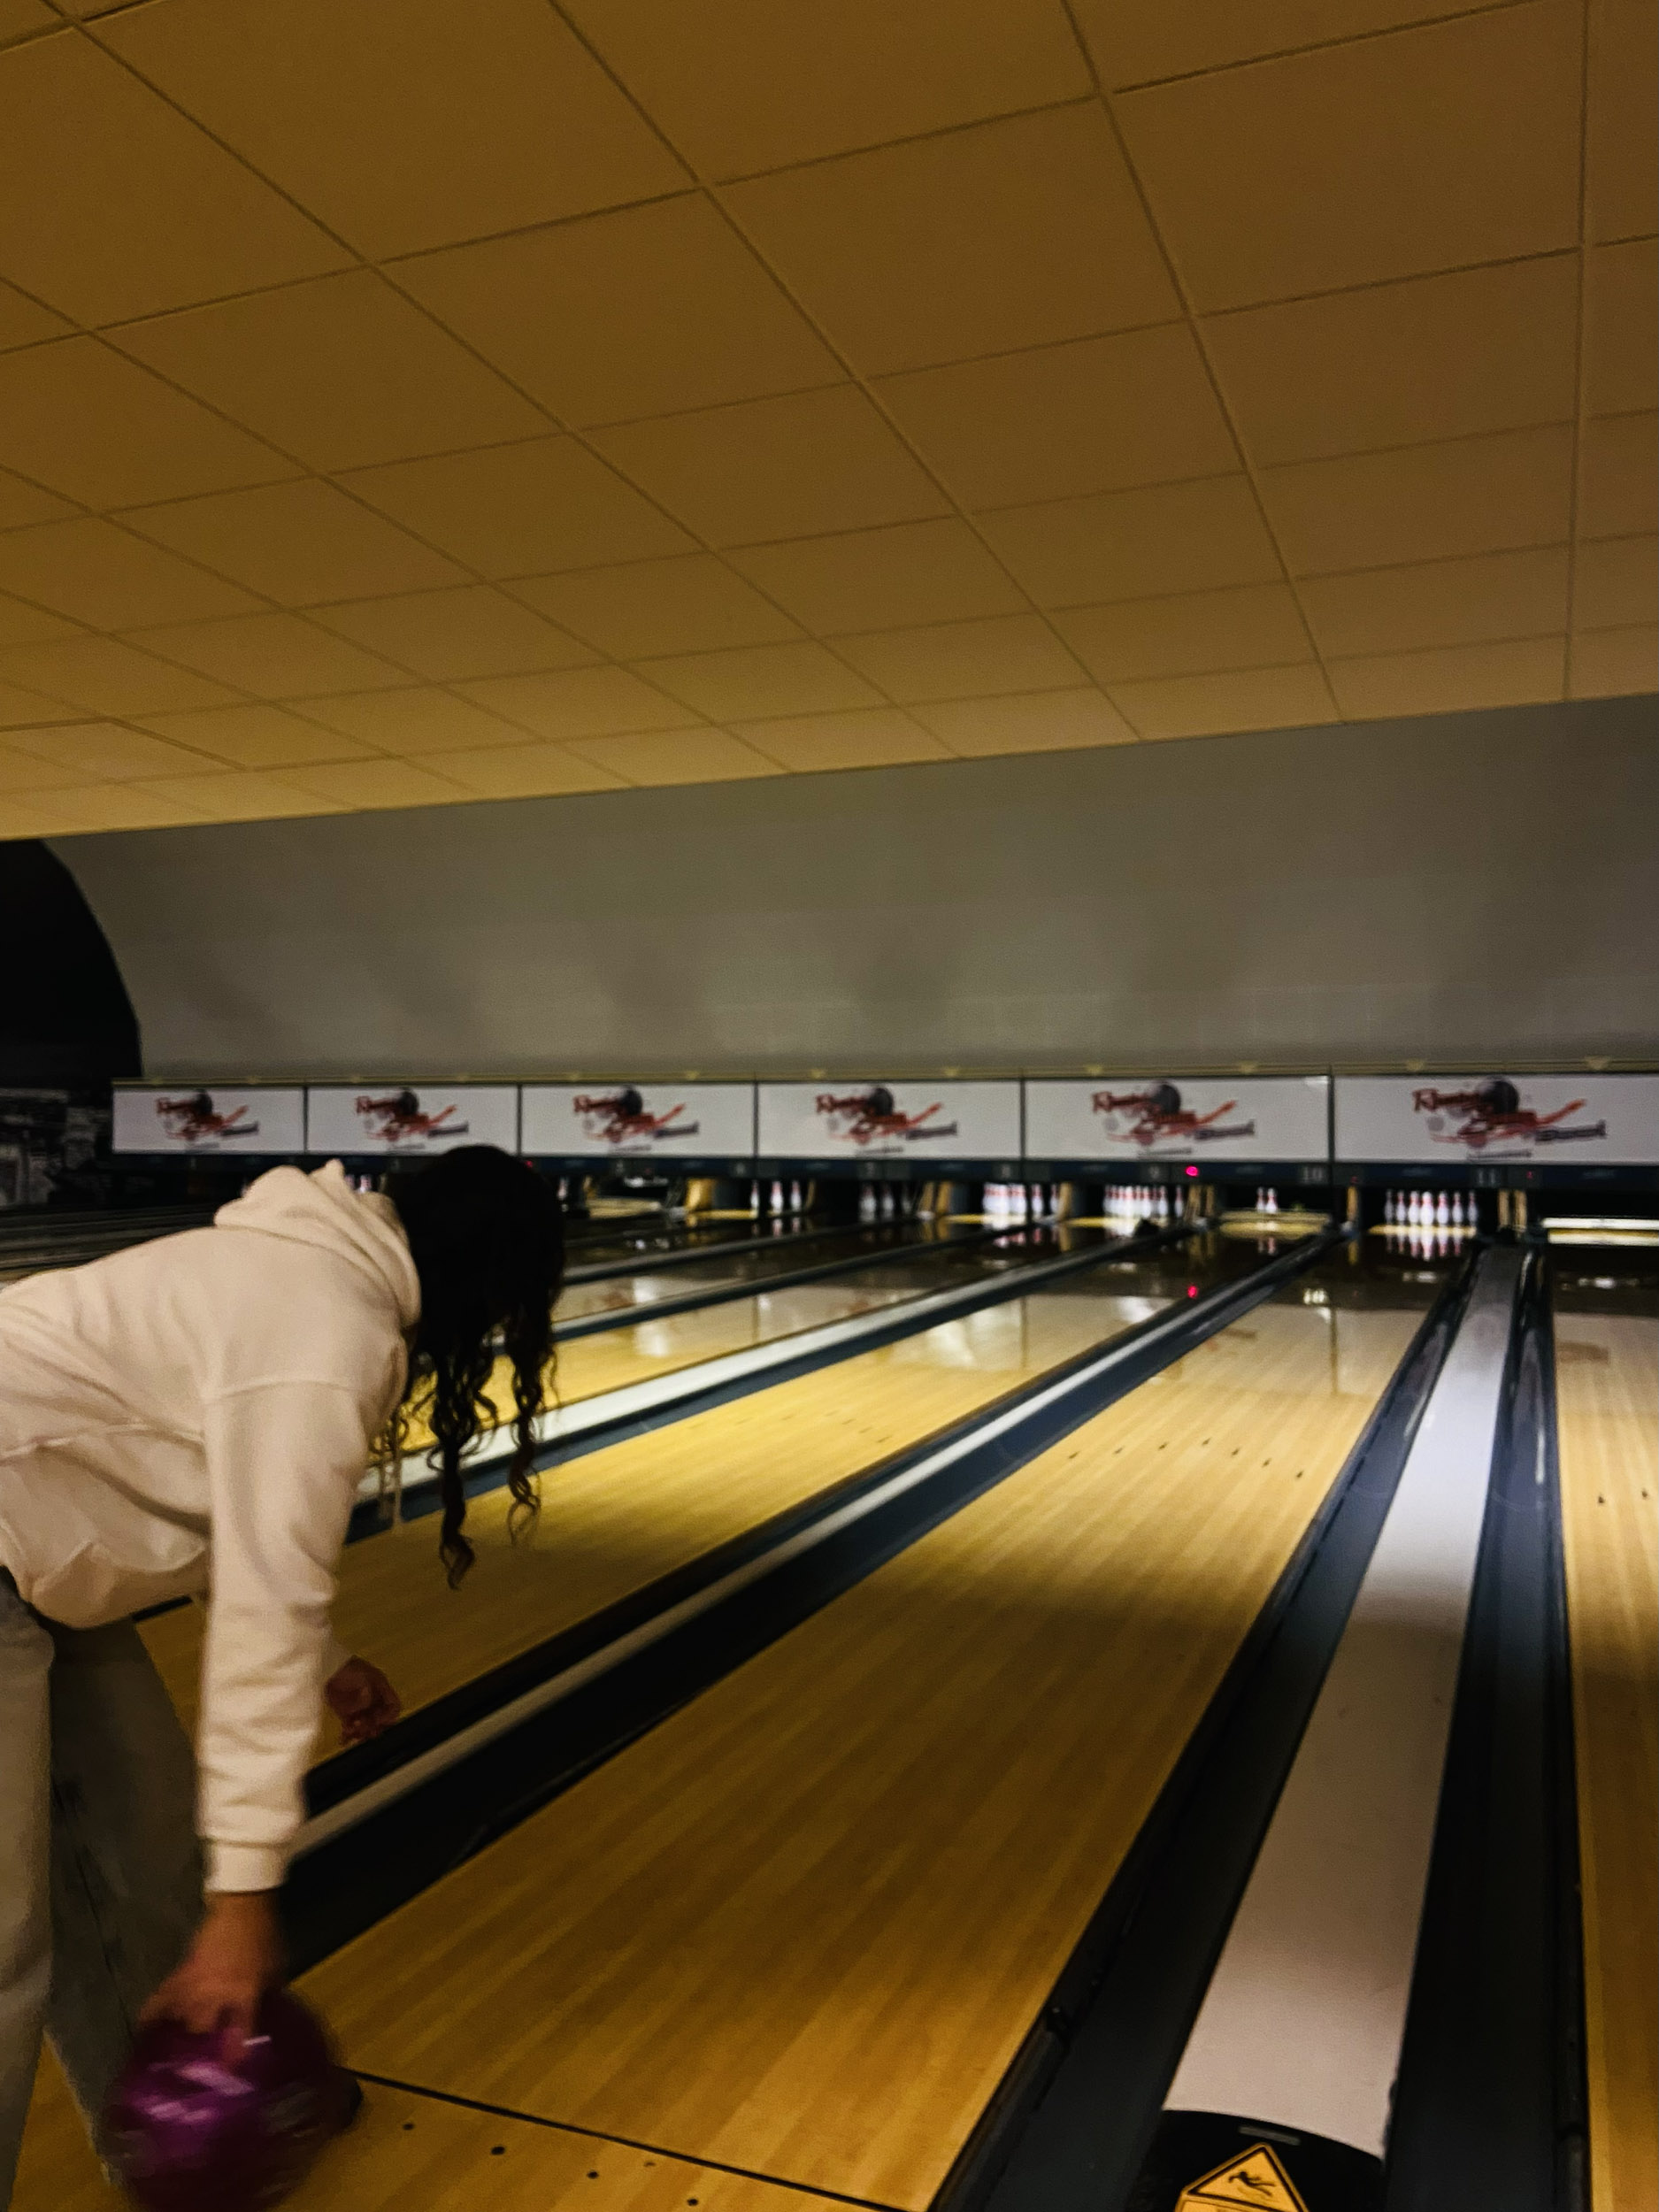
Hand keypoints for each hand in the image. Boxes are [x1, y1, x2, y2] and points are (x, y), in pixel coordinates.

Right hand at [140, 1891, 282, 2060]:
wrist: (242, 1905)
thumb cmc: (263, 1937)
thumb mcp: (276, 1968)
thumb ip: (270, 1996)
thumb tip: (266, 2020)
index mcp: (245, 1991)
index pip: (241, 2029)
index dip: (236, 2054)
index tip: (230, 2072)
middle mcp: (216, 1992)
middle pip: (203, 2029)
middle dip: (203, 2049)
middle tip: (200, 2068)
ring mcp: (195, 1983)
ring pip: (181, 2018)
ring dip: (180, 2037)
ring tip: (170, 2061)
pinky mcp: (181, 1973)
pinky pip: (161, 1998)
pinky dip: (152, 2015)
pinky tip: (142, 2031)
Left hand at [325, 1655, 400, 1745]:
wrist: (325, 1667)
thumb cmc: (347, 1667)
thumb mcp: (363, 1676)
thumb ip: (369, 1692)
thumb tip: (368, 1704)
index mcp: (381, 1688)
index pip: (393, 1707)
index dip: (389, 1716)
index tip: (378, 1721)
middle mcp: (373, 1700)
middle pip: (380, 1720)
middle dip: (374, 1727)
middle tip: (364, 1731)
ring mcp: (359, 1707)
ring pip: (366, 1727)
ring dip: (361, 1733)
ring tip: (350, 1733)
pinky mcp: (345, 1713)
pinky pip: (351, 1728)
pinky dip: (348, 1736)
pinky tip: (343, 1740)